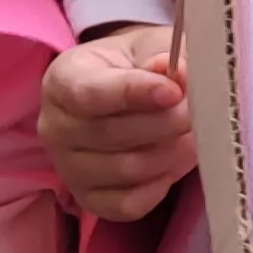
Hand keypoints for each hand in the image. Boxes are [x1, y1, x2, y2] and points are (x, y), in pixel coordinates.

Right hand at [40, 24, 191, 221]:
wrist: (124, 92)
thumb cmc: (136, 64)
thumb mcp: (150, 46)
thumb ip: (164, 57)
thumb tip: (177, 74)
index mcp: (62, 79)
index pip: (89, 93)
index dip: (134, 93)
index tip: (174, 91)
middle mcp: (54, 127)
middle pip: (112, 134)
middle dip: (165, 124)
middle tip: (199, 112)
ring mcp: (67, 168)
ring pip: (125, 171)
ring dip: (169, 154)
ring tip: (192, 136)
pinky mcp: (88, 199)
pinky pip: (127, 206)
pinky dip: (157, 188)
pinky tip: (171, 164)